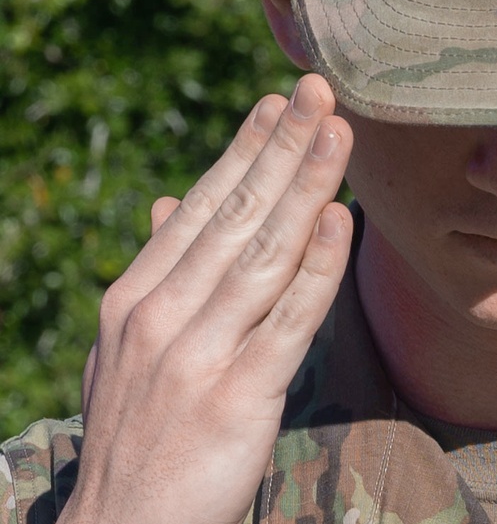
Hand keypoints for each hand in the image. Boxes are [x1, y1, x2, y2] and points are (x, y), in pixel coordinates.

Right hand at [65, 74, 353, 523]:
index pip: (201, 206)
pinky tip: (343, 220)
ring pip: (264, 252)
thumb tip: (173, 201)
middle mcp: (164, 314)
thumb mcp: (126, 347)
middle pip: (236, 215)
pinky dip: (318, 267)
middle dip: (281, 147)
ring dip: (307, 186)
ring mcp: (198, 354)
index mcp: (137, 297)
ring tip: (339, 132)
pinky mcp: (237, 396)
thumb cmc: (137, 432)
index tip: (276, 103)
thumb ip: (159, 274)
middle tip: (318, 90)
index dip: (243, 151)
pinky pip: (288, 319)